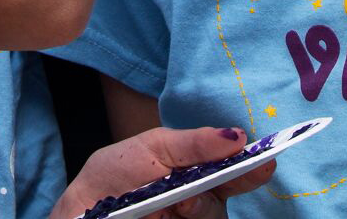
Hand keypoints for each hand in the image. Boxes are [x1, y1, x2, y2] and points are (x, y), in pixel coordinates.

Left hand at [49, 126, 275, 218]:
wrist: (81, 209)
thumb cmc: (116, 172)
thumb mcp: (153, 147)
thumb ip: (194, 144)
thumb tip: (238, 136)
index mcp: (196, 174)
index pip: (232, 173)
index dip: (251, 169)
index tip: (265, 162)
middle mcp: (196, 202)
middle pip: (223, 202)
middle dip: (218, 193)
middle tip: (192, 194)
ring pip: (211, 218)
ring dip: (196, 211)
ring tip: (174, 205)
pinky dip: (190, 217)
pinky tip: (167, 216)